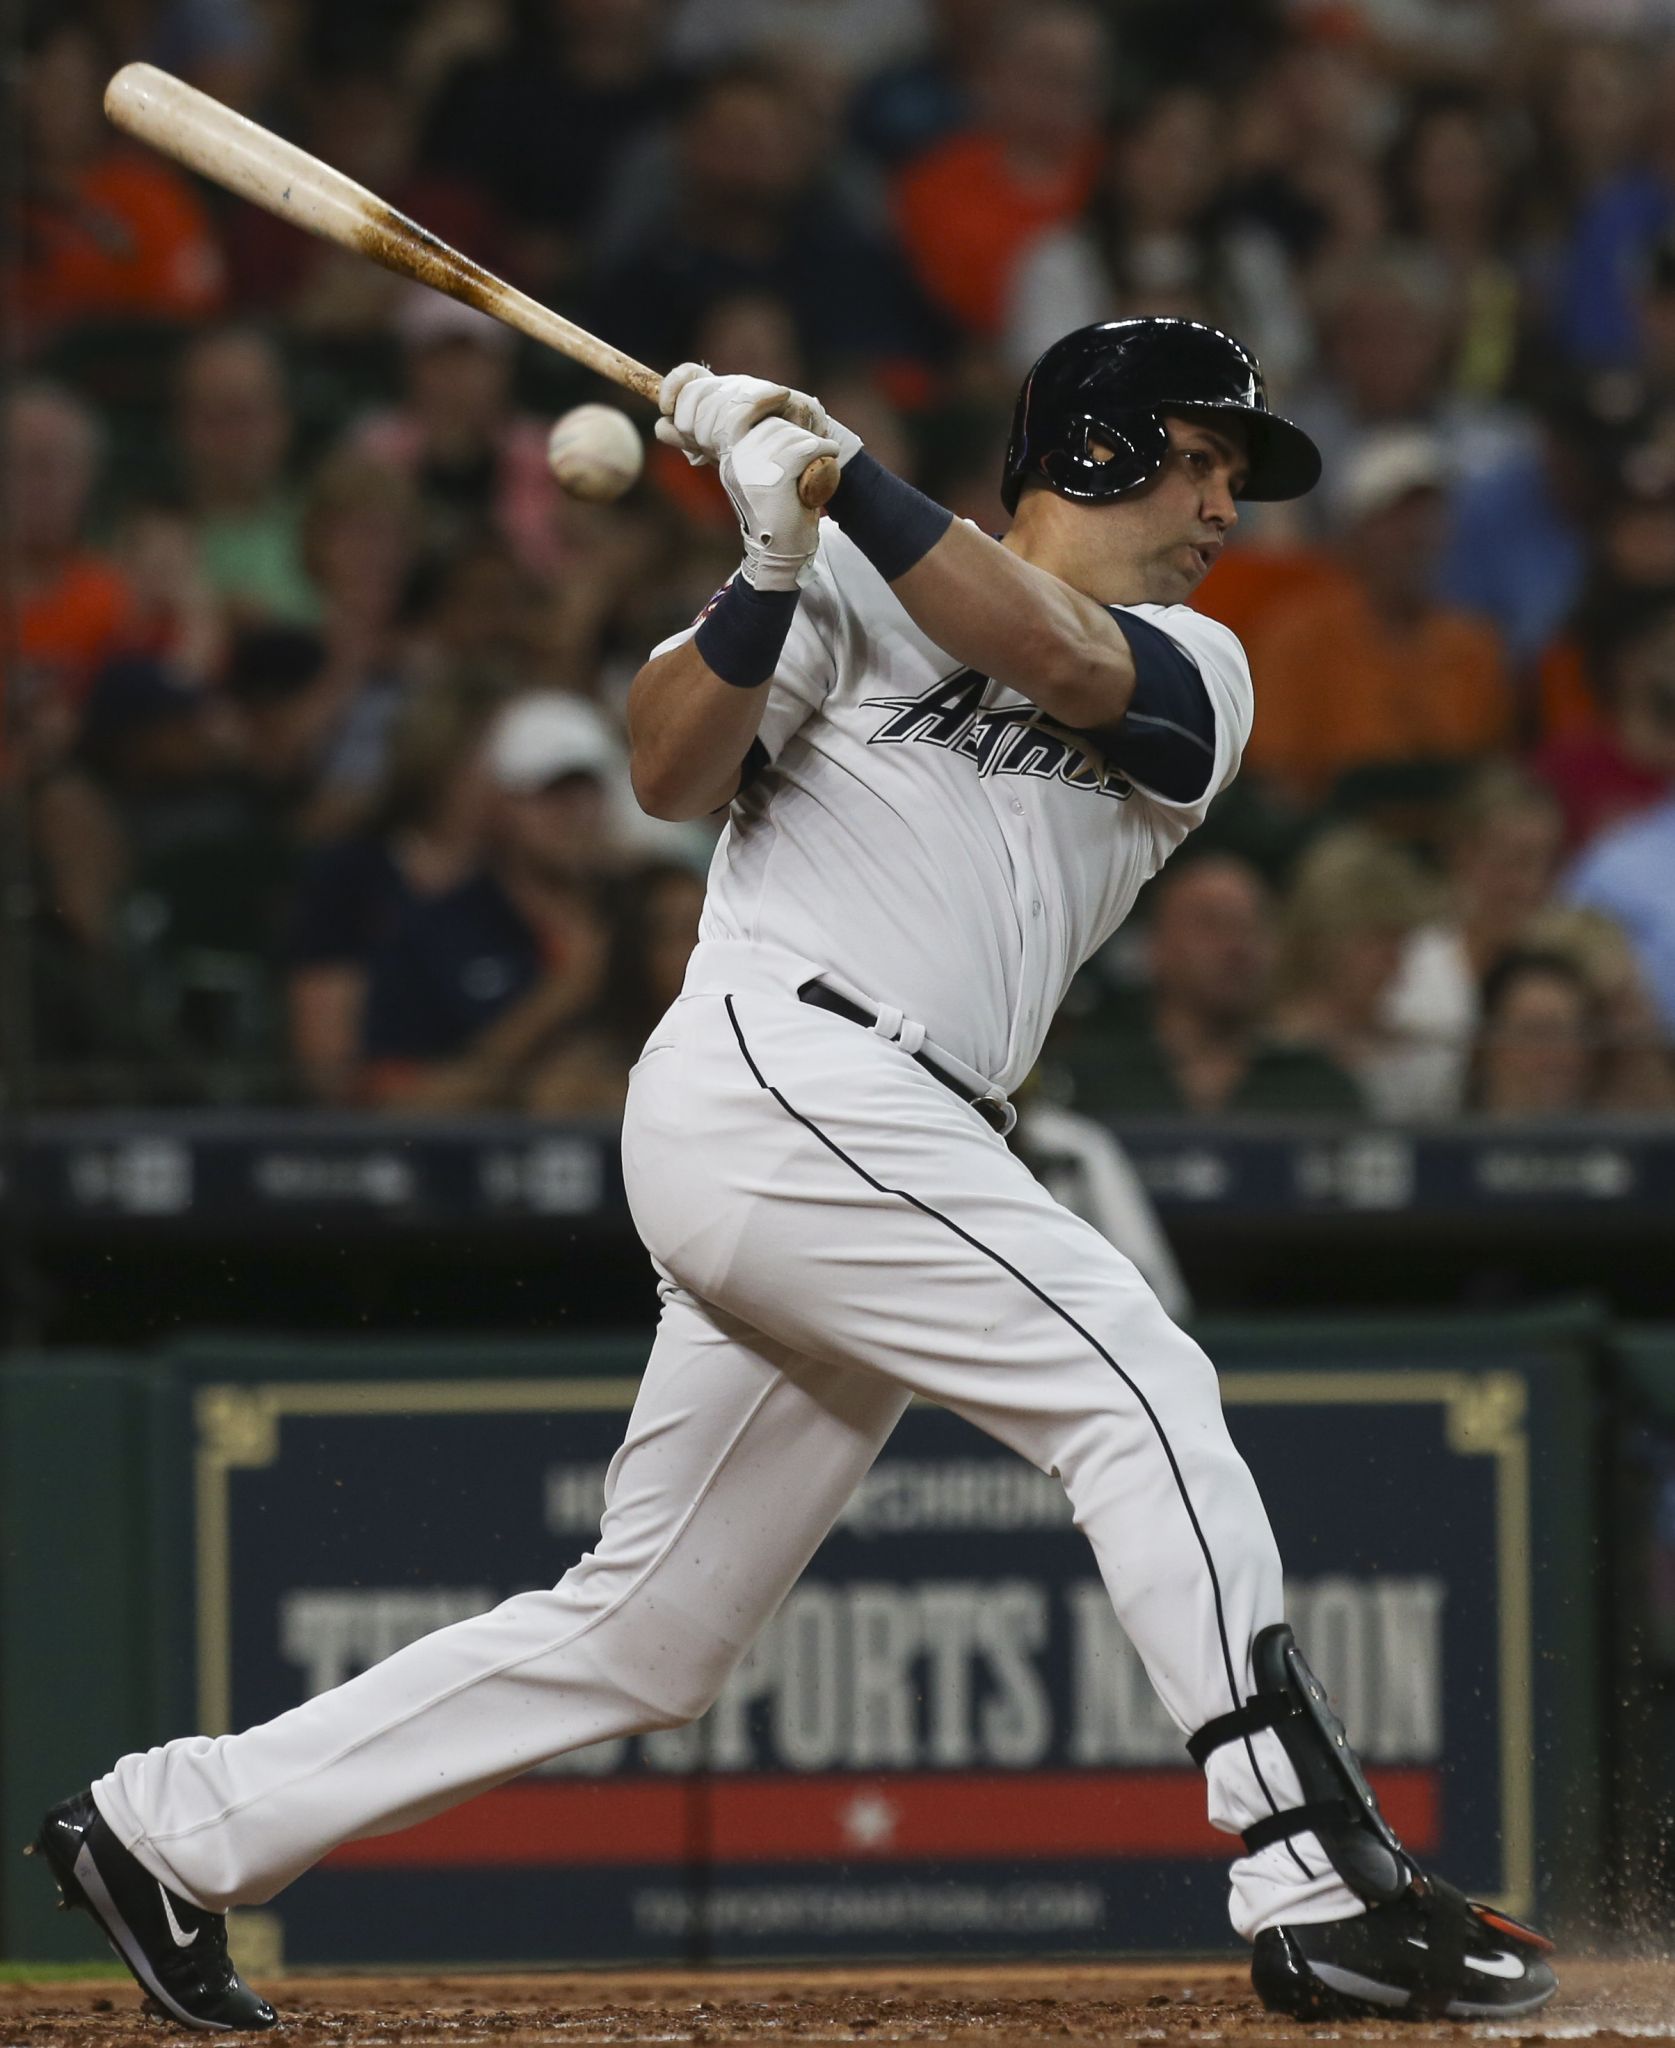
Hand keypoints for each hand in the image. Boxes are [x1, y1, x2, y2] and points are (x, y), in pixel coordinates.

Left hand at [656, 363, 863, 469]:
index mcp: (720, 393)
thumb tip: (662, 426)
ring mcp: (767, 394)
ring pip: (729, 404)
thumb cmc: (755, 452)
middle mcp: (740, 387)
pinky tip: (751, 441)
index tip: (666, 411)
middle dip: (696, 425)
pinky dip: (753, 427)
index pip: (688, 376)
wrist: (803, 463)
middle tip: (710, 446)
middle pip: (701, 392)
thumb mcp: (715, 448)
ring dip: (721, 432)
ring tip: (731, 447)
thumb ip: (687, 438)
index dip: (673, 389)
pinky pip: (765, 411)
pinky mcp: (796, 405)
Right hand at [720, 415, 839, 590]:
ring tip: (825, 451)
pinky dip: (821, 449)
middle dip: (796, 430)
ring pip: (788, 437)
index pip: (738, 415)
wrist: (781, 555)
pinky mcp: (774, 480)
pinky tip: (830, 454)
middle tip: (814, 444)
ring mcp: (753, 471)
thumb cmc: (776, 516)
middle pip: (770, 425)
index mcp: (729, 461)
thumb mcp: (760, 480)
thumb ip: (759, 453)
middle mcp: (735, 463)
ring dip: (812, 441)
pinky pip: (802, 450)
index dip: (760, 399)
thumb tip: (771, 419)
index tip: (782, 393)